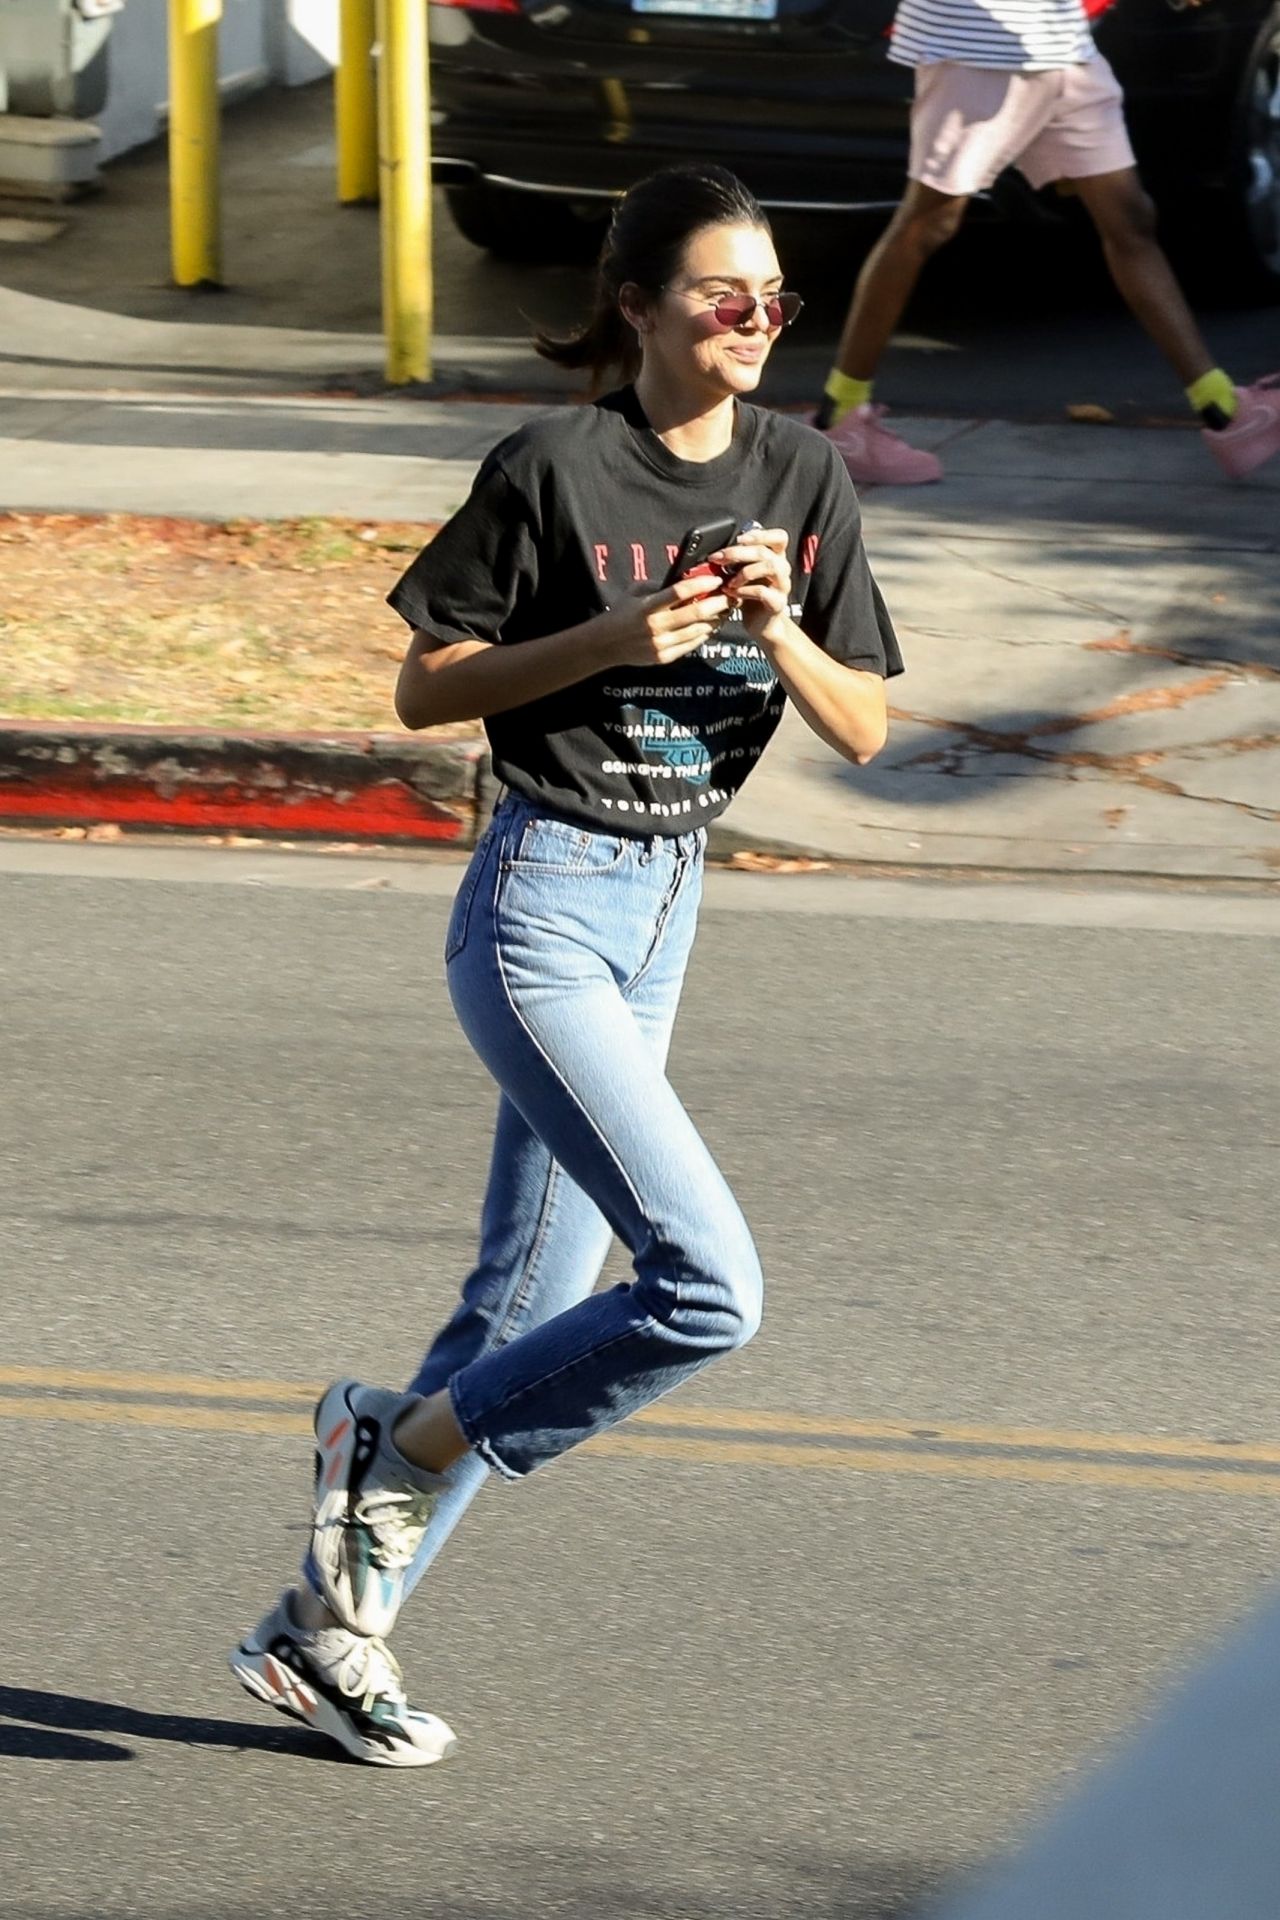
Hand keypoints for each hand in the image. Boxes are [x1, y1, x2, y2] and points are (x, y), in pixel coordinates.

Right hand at [591, 575, 732, 667]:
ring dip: (716, 619)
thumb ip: (659, 586)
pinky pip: (692, 644)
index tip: (716, 579)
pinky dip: (705, 634)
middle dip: (718, 603)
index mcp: (647, 606)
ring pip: (699, 630)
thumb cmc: (621, 613)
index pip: (680, 592)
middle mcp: (656, 626)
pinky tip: (711, 625)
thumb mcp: (635, 592)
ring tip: (725, 610)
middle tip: (730, 595)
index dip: (702, 584)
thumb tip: (686, 578)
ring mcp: (661, 644)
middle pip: (696, 613)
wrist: (604, 644)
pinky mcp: (665, 657)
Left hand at [713, 526, 792, 644]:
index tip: (738, 539)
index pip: (779, 537)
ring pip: (770, 566)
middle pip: (765, 551)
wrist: (760, 624)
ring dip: (745, 571)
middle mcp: (782, 568)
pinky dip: (744, 591)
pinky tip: (732, 593)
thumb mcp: (743, 573)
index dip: (760, 534)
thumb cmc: (749, 596)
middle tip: (719, 558)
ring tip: (729, 581)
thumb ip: (738, 559)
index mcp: (775, 557)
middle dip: (738, 552)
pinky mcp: (777, 603)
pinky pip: (763, 592)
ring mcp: (782, 585)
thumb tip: (718, 549)